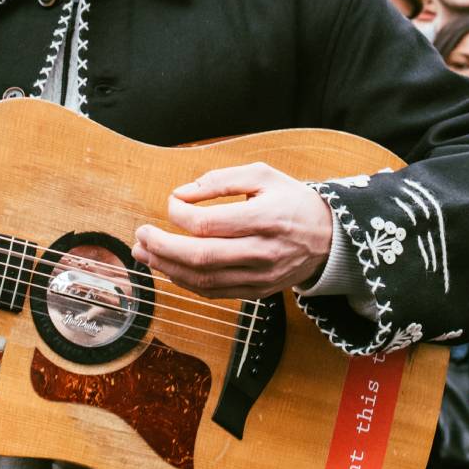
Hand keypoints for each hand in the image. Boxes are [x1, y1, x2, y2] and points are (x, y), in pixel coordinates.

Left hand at [132, 163, 334, 298]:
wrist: (329, 237)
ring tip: (145, 253)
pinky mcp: (257, 292)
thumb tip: (181, 193)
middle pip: (201, 256)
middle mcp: (263, 251)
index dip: (179, 215)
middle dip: (162, 247)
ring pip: (204, 279)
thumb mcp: (263, 175)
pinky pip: (214, 292)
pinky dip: (186, 281)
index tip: (171, 203)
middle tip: (140, 235)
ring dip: (167, 267)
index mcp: (265, 218)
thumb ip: (221, 180)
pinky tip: (170, 268)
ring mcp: (260, 276)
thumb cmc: (291, 200)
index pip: (209, 224)